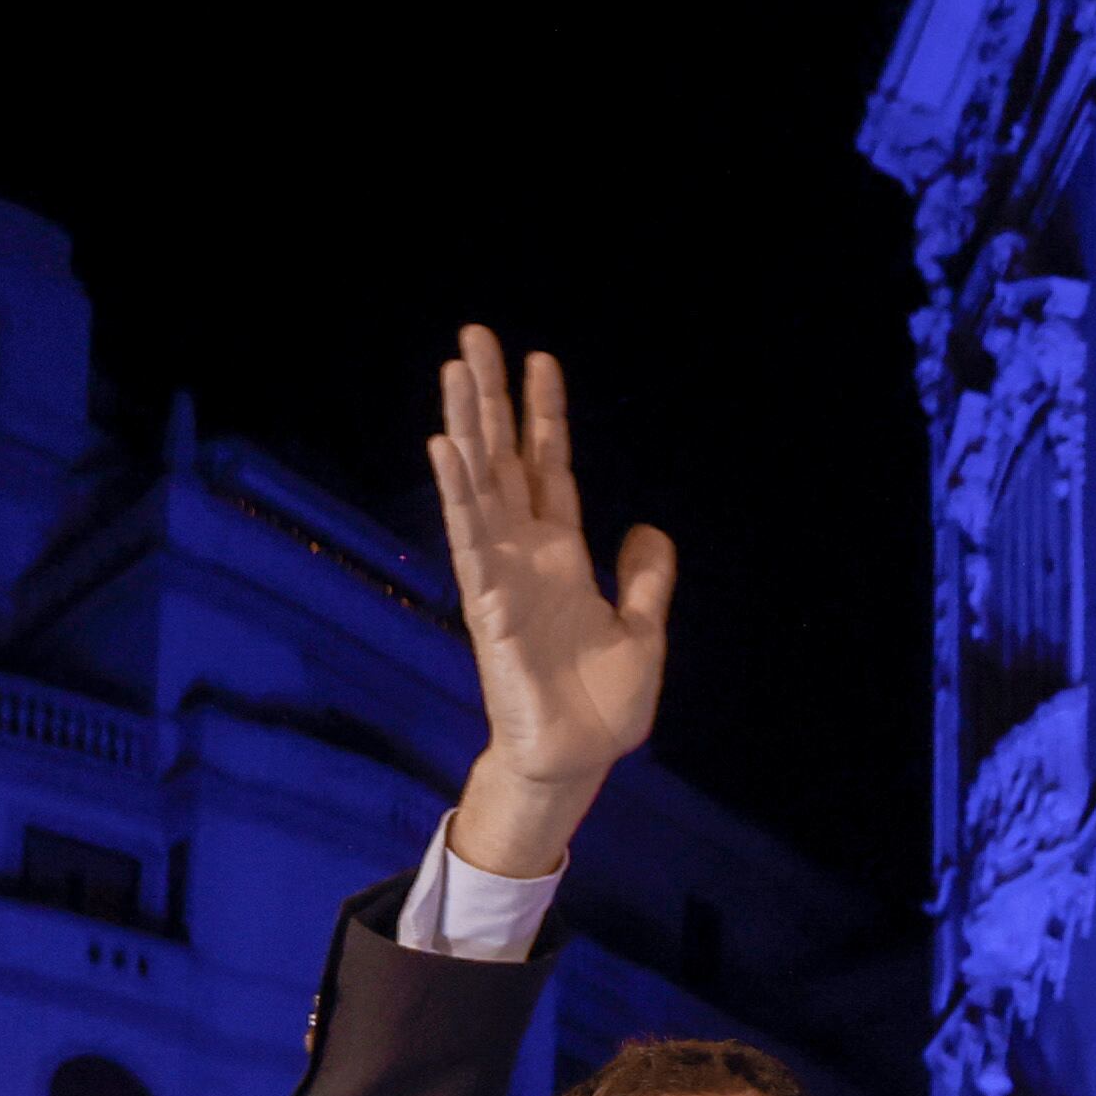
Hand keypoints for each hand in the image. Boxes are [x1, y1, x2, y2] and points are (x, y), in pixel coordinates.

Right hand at [428, 325, 674, 874]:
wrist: (577, 760)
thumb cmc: (602, 704)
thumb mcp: (644, 631)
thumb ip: (646, 578)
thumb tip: (649, 525)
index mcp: (562, 555)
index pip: (549, 469)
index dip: (544, 416)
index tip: (540, 360)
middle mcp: (525, 554)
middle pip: (503, 459)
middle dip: (490, 399)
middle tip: (475, 335)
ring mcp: (503, 574)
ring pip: (480, 485)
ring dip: (466, 426)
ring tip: (453, 370)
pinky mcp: (489, 605)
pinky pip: (470, 540)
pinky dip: (459, 495)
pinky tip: (446, 451)